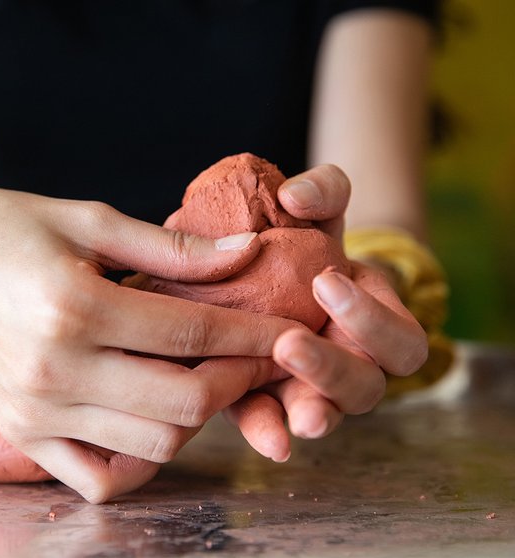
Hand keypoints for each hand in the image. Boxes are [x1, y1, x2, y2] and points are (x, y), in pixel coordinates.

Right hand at [0, 186, 294, 501]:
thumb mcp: (85, 218)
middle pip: (183, 404)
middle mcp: (55, 371)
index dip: (253, 334)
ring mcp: (36, 412)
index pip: (192, 335)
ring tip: (205, 378)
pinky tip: (149, 418)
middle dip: (238, 380)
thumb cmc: (0, 227)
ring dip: (195, 418)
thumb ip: (171, 247)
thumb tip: (248, 252)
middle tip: (254, 354)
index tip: (290, 328)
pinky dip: (138, 460)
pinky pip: (98, 478)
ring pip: (152, 446)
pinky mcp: (21, 435)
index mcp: (75, 307)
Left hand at [224, 165, 426, 459]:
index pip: (399, 340)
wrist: (265, 271)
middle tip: (290, 342)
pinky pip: (268, 423)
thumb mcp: (320, 213)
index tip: (325, 282)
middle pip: (364, 388)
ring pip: (322, 414)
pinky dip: (264, 431)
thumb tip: (294, 197)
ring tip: (295, 414)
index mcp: (375, 326)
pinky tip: (263, 438)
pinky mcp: (263, 399)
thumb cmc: (308, 245)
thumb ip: (322, 192)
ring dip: (307, 412)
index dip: (371, 320)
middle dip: (332, 369)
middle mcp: (350, 366)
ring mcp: (308, 389)